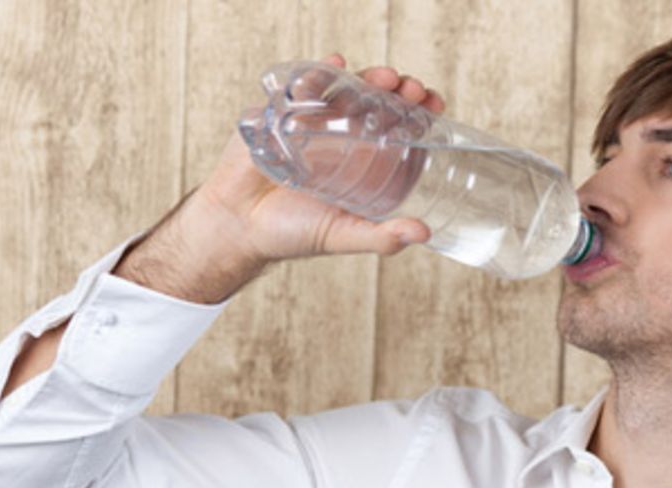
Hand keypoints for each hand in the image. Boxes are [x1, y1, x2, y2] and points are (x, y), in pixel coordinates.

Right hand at [119, 54, 446, 302]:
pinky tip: (337, 65)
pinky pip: (301, 85)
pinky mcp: (280, 113)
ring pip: (345, 90)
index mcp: (361, 162)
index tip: (434, 104)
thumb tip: (424, 234)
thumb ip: (380, 239)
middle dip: (398, 90)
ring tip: (384, 78)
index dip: (419, 113)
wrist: (237, 226)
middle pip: (377, 103)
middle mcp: (340, 138)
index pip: (398, 128)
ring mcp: (311, 123)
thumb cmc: (291, 234)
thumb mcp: (342, 235)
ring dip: (368, 78)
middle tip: (411, 89)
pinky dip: (320, 72)